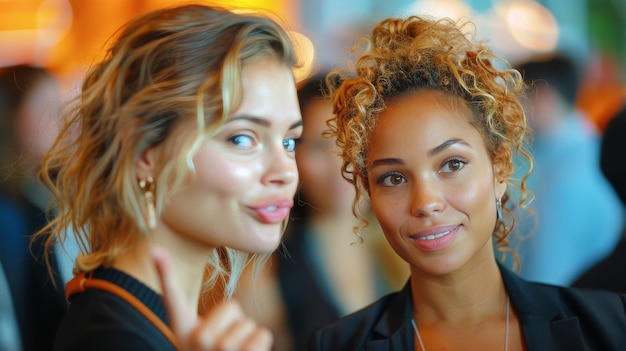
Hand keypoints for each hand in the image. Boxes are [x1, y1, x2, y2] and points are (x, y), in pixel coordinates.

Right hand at [152, 247, 272, 350]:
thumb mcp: (194, 335)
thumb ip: (191, 311)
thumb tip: (160, 256)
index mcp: (183, 331)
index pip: (172, 296)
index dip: (165, 272)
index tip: (156, 249)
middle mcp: (196, 341)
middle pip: (233, 307)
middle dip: (237, 323)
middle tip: (225, 346)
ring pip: (249, 324)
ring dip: (250, 338)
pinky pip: (262, 335)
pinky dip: (262, 345)